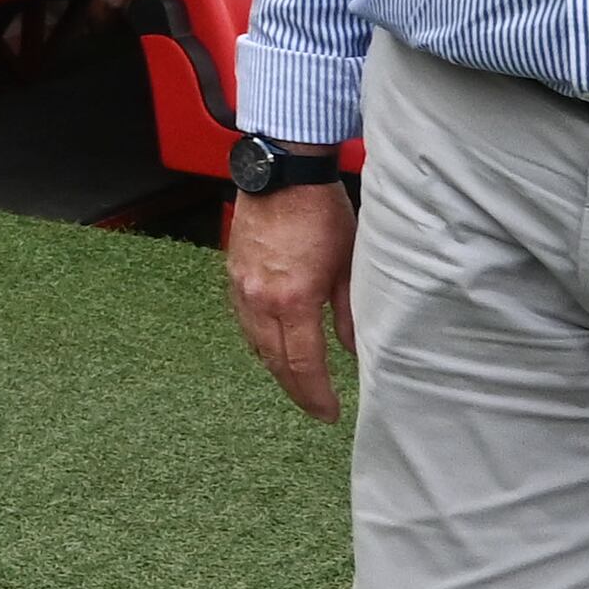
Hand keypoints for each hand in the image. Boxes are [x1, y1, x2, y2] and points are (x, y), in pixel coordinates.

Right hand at [226, 179, 360, 421]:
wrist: (282, 175)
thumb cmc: (321, 212)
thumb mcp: (349, 265)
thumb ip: (350, 313)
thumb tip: (354, 349)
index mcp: (293, 300)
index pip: (302, 364)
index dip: (315, 395)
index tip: (328, 413)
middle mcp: (260, 299)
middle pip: (274, 361)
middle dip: (295, 389)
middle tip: (315, 407)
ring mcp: (242, 287)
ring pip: (254, 344)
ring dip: (275, 367)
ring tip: (297, 381)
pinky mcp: (234, 274)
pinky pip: (244, 321)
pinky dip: (259, 340)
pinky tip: (273, 344)